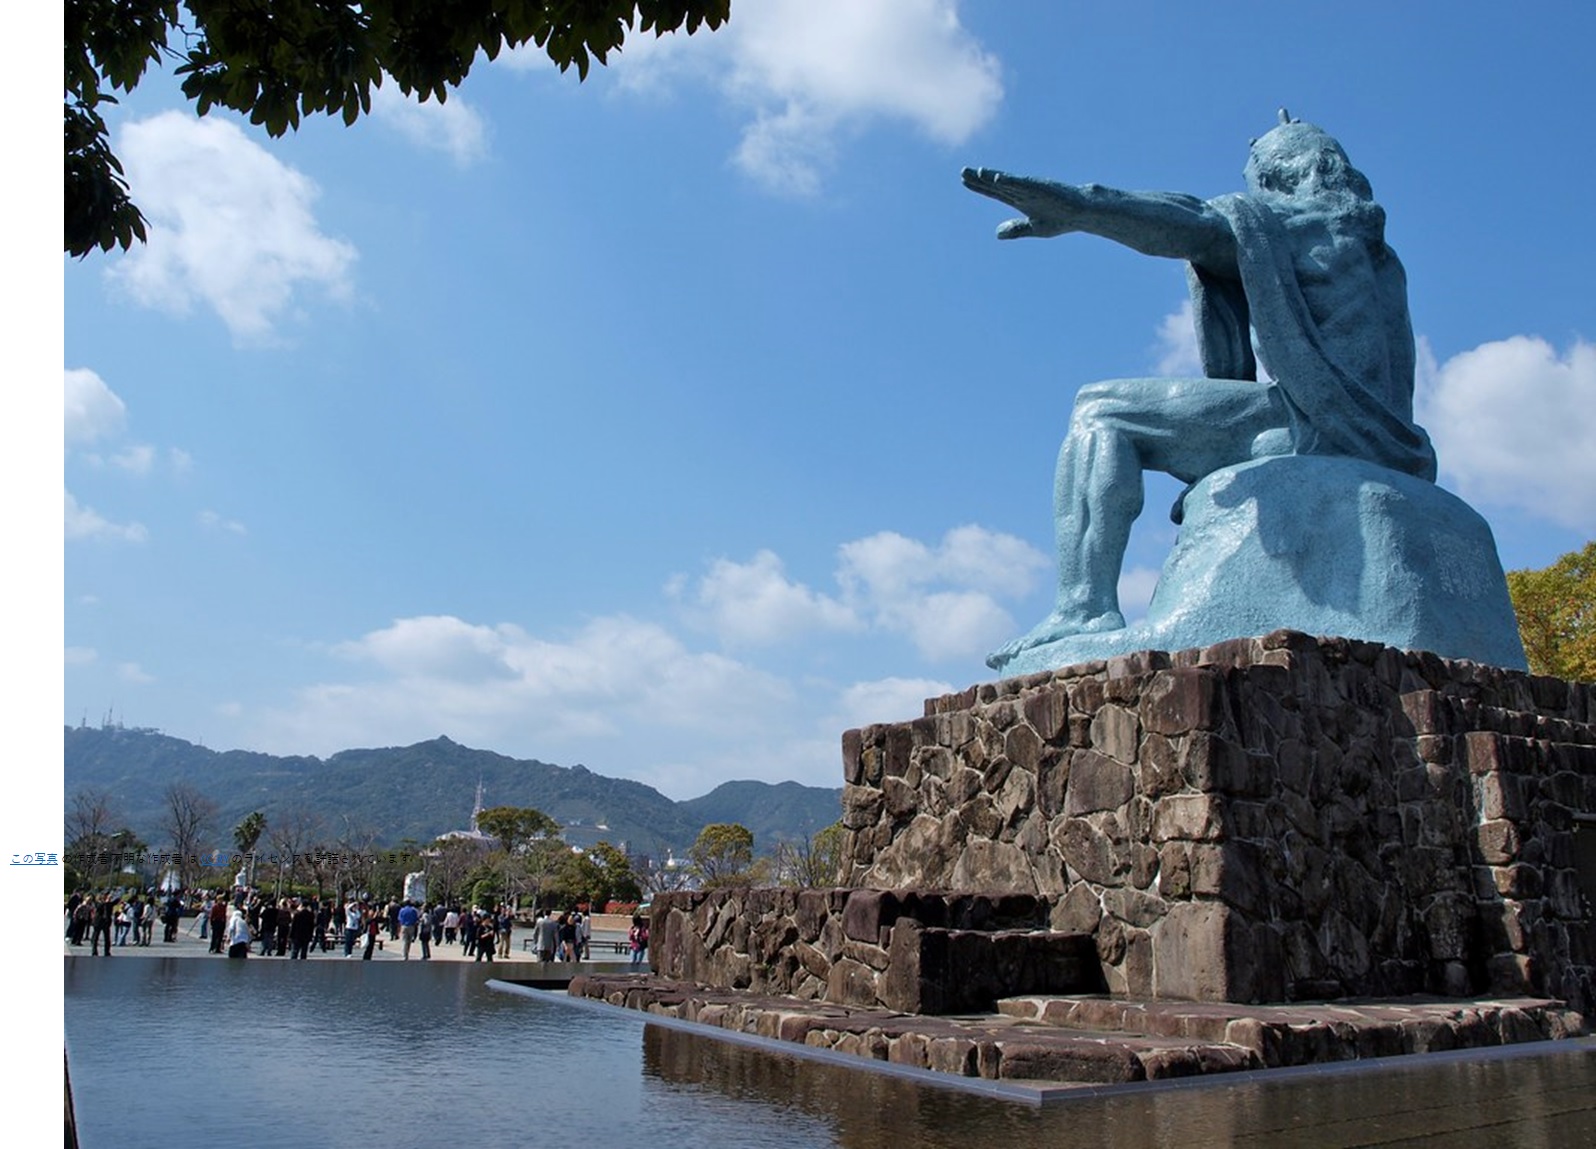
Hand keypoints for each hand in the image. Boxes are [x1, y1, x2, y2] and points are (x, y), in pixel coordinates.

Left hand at [961, 167, 1081, 238]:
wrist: (1081, 213)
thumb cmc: (1060, 219)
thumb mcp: (1034, 228)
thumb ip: (1015, 229)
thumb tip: (996, 234)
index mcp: (1020, 200)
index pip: (995, 192)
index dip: (980, 186)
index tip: (964, 181)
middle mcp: (1023, 191)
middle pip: (997, 184)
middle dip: (980, 178)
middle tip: (962, 171)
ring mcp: (1031, 188)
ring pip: (1007, 182)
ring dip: (992, 177)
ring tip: (977, 172)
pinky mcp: (1041, 187)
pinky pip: (1022, 183)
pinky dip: (1009, 181)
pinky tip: (996, 178)